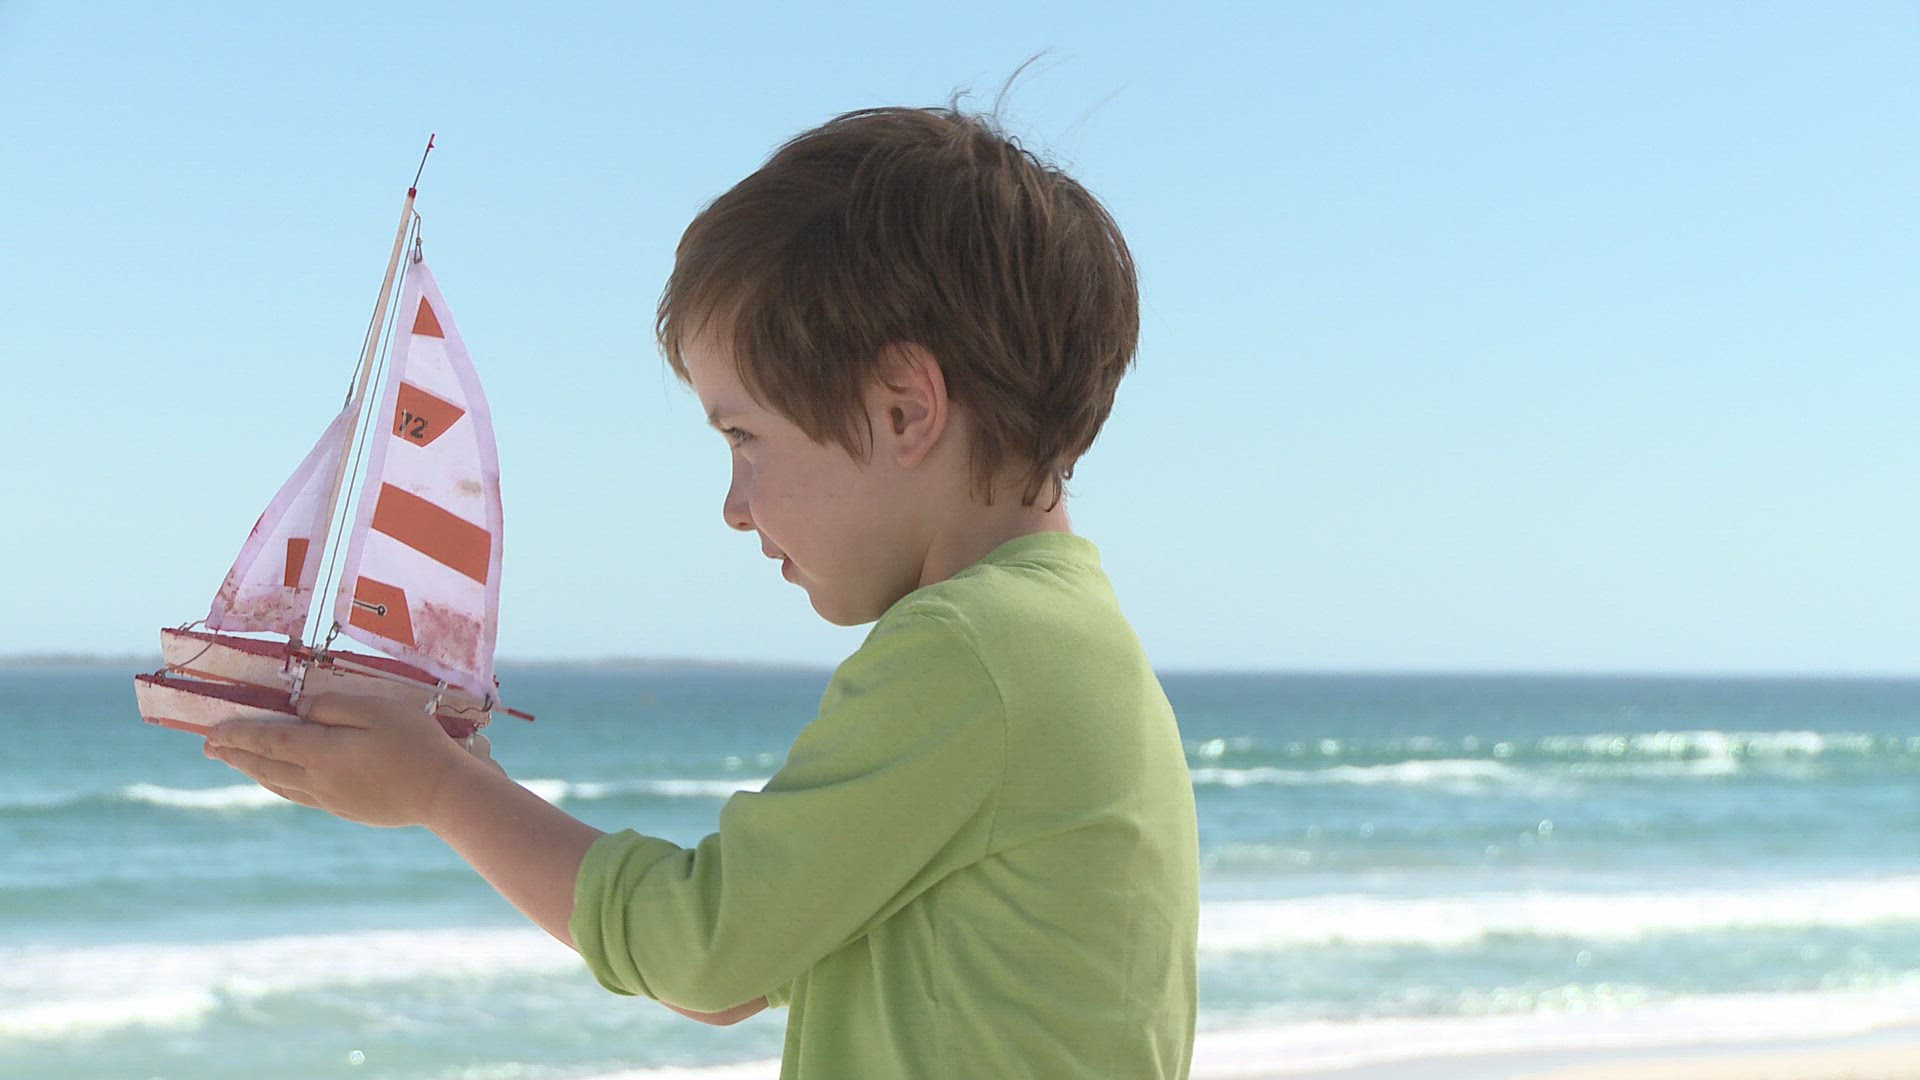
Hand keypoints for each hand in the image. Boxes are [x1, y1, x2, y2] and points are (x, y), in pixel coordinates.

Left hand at [204, 692, 485, 827]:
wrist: (444, 793)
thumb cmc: (415, 743)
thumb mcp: (376, 710)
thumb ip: (333, 706)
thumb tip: (301, 710)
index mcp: (321, 754)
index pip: (268, 741)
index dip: (239, 734)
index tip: (212, 729)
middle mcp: (317, 781)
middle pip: (266, 767)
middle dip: (236, 755)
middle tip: (210, 747)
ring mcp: (333, 800)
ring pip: (281, 786)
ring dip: (255, 772)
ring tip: (239, 764)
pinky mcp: (349, 810)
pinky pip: (301, 797)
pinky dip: (281, 785)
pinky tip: (284, 782)